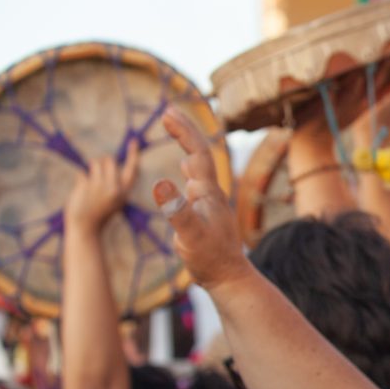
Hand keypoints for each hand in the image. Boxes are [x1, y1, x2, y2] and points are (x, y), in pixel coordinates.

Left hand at [63, 142, 138, 235]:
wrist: (85, 228)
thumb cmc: (99, 213)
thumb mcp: (114, 199)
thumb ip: (114, 182)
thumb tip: (108, 160)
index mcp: (124, 192)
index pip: (132, 169)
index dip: (133, 154)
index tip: (134, 141)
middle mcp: (114, 187)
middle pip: (109, 160)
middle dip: (102, 163)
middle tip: (97, 176)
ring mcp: (99, 185)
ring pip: (94, 163)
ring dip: (90, 170)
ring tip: (90, 187)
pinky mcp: (85, 185)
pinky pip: (81, 173)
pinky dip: (80, 180)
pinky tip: (81, 193)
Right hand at [155, 108, 252, 291]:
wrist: (229, 277)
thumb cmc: (210, 258)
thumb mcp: (188, 236)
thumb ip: (175, 210)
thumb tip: (160, 182)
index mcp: (208, 193)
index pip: (198, 153)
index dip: (184, 131)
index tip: (167, 113)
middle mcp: (212, 193)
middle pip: (200, 154)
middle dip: (185, 130)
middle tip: (169, 110)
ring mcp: (210, 203)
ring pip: (200, 166)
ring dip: (187, 145)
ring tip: (175, 128)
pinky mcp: (207, 213)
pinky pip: (198, 182)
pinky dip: (189, 168)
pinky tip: (185, 170)